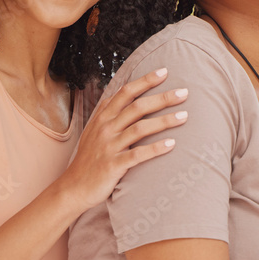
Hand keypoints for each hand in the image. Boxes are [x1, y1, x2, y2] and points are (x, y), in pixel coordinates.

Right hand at [59, 68, 187, 211]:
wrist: (74, 187)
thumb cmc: (90, 159)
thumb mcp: (95, 131)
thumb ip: (110, 114)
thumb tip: (124, 95)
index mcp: (103, 118)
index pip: (125, 93)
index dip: (145, 81)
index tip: (164, 72)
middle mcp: (106, 129)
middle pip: (137, 107)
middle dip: (162, 98)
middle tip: (184, 92)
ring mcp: (109, 147)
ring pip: (140, 129)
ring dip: (164, 121)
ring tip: (184, 116)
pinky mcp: (113, 166)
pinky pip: (137, 155)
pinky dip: (155, 148)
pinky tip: (172, 144)